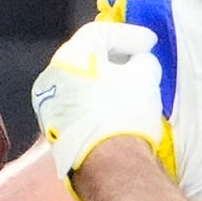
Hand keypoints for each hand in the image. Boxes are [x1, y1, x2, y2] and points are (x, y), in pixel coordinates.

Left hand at [31, 20, 173, 188]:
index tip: (150, 42)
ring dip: (106, 83)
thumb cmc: (124, 111)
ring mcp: (51, 109)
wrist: (108, 167)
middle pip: (87, 60)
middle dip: (114, 58)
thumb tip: (139, 64)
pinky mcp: (58, 135)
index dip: (129, 34)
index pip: (100, 33)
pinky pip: (81, 108)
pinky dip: (99, 104)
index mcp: (70, 56)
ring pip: (83, 86)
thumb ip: (143, 61)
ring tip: (130, 88)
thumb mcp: (145, 76)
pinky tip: (117, 111)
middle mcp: (52, 79)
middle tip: (139, 61)